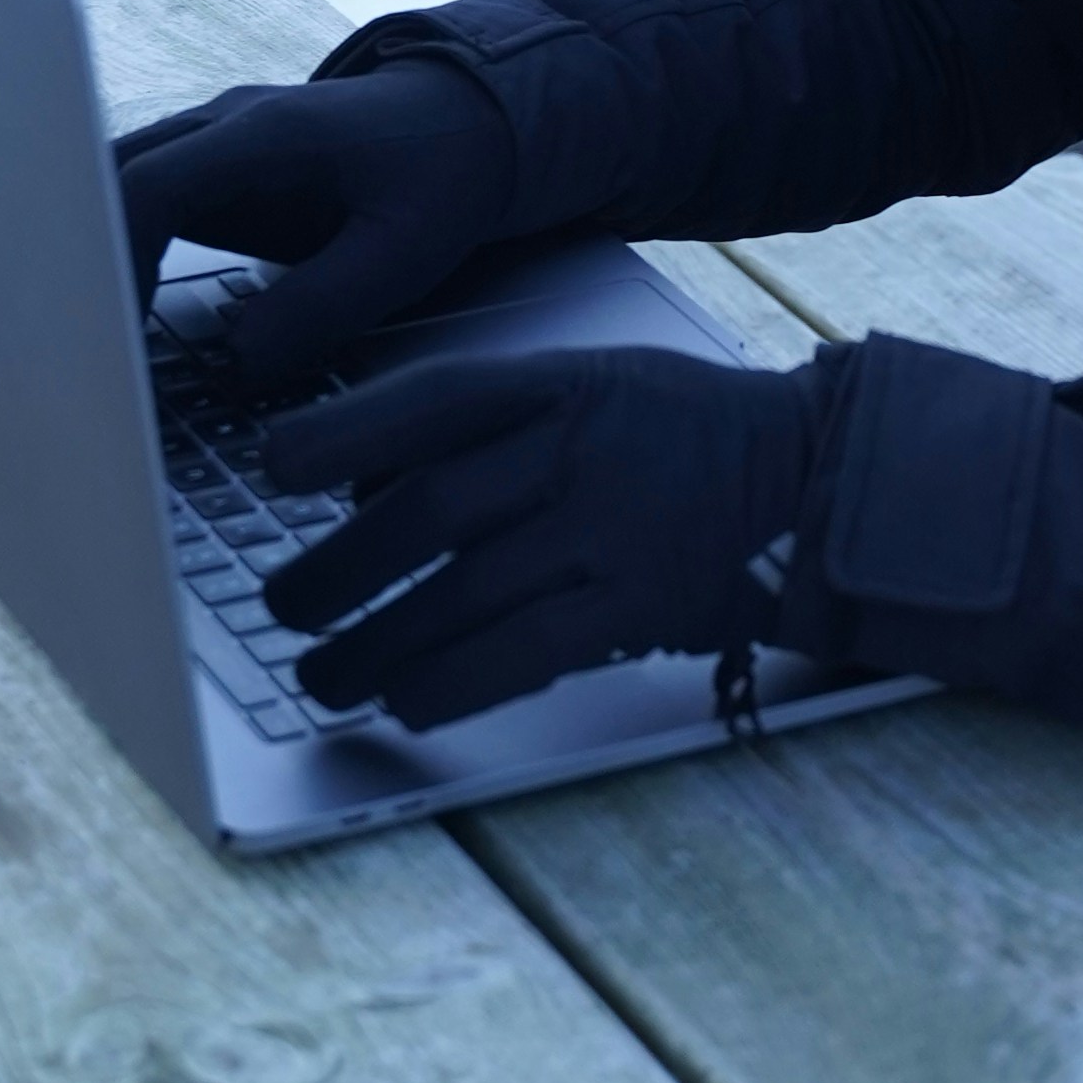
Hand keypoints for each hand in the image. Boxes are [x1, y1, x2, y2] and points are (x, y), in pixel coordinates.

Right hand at [111, 55, 517, 401]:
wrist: (473, 117)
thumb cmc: (447, 175)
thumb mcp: (406, 250)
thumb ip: (324, 304)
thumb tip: (239, 362)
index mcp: (267, 133)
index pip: (153, 184)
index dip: (117, 255)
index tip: (112, 327)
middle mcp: (222, 125)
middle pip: (109, 177)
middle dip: (82, 258)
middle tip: (75, 346)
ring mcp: (212, 144)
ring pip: (116, 186)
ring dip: (93, 253)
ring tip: (87, 340)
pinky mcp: (216, 173)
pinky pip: (145, 204)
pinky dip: (119, 251)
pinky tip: (119, 317)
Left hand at [261, 344, 844, 732]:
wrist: (812, 473)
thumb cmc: (673, 431)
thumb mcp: (587, 382)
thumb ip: (485, 423)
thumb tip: (360, 486)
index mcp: (561, 383)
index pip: (435, 397)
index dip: (342, 431)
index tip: (270, 466)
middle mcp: (583, 450)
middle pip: (431, 509)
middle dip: (338, 568)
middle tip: (280, 606)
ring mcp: (616, 531)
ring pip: (465, 595)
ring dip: (375, 646)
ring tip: (318, 676)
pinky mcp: (644, 607)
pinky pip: (527, 653)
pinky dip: (452, 683)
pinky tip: (403, 700)